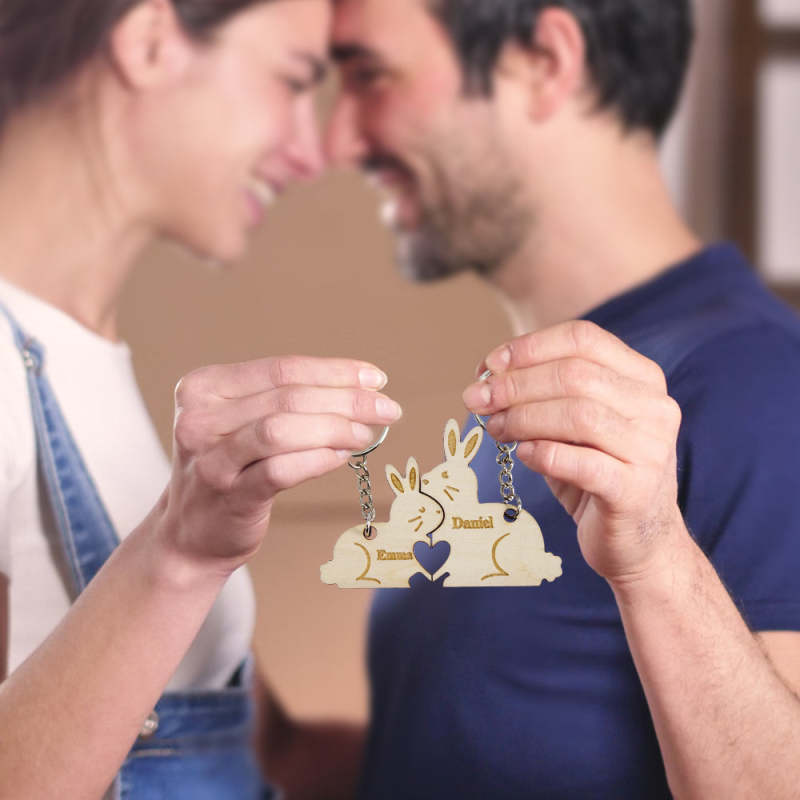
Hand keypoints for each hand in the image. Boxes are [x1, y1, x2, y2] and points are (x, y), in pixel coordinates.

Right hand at [156, 356, 400, 573]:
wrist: (190, 534)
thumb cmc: (228, 469)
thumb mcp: (240, 422)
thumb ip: (283, 400)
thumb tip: (361, 388)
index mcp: (204, 387)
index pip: (282, 368)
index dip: (335, 371)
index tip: (376, 379)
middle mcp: (199, 418)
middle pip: (288, 397)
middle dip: (346, 399)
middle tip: (385, 408)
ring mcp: (211, 459)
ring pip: (282, 429)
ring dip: (335, 428)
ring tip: (366, 433)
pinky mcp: (229, 496)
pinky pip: (281, 470)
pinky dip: (317, 460)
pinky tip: (341, 457)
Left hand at [463, 321, 684, 584]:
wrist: (638, 541)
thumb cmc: (596, 473)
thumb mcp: (572, 425)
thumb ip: (541, 395)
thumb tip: (485, 378)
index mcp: (642, 377)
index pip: (582, 338)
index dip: (529, 347)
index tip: (489, 365)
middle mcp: (655, 407)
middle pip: (574, 375)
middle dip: (515, 384)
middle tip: (476, 399)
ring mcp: (651, 449)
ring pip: (577, 414)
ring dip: (523, 417)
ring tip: (496, 429)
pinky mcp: (635, 491)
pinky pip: (581, 462)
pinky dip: (543, 454)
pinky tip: (523, 454)